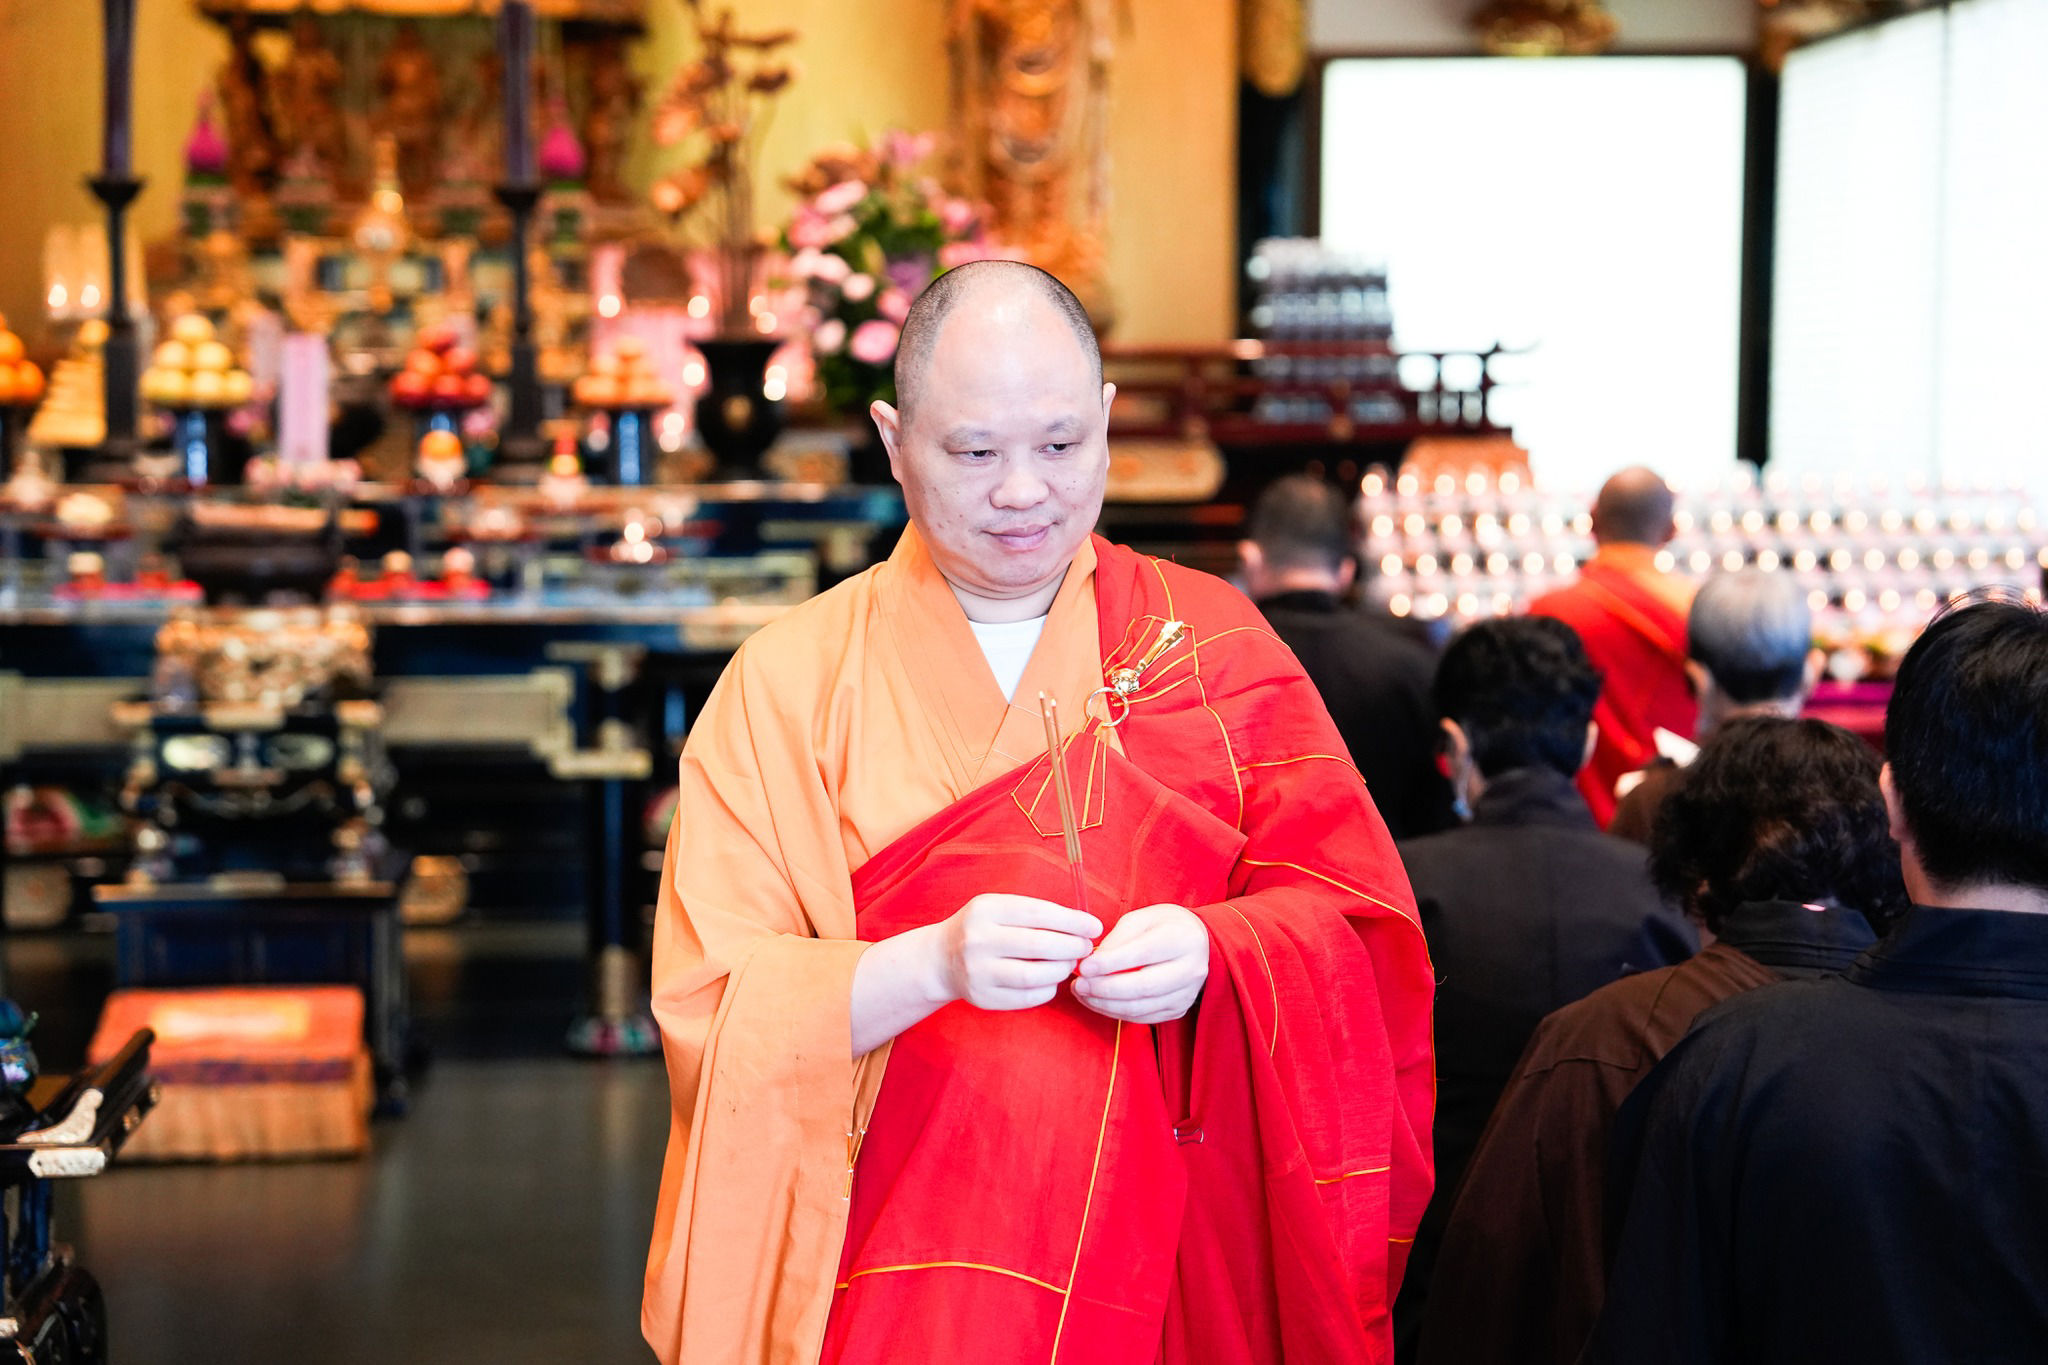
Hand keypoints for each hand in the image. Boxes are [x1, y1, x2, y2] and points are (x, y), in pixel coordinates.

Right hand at [934, 893, 1102, 1011]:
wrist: (940, 959)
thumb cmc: (983, 929)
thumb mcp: (999, 908)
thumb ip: (1035, 914)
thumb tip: (1083, 926)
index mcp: (985, 910)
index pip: (1039, 913)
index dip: (1073, 921)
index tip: (1095, 927)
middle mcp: (978, 940)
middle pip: (1040, 945)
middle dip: (1073, 946)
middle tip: (1086, 948)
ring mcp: (978, 971)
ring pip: (1035, 975)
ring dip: (1062, 969)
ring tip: (1069, 963)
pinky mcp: (982, 998)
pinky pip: (1027, 997)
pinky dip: (1048, 988)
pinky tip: (1051, 980)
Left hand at [1071, 904, 1208, 1023]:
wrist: (1196, 942)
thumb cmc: (1163, 926)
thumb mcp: (1141, 919)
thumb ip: (1118, 939)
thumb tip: (1093, 962)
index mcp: (1183, 939)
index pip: (1143, 954)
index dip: (1110, 963)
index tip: (1084, 966)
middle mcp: (1190, 969)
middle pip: (1143, 986)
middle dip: (1105, 988)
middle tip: (1079, 984)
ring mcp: (1186, 994)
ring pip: (1141, 1007)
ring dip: (1105, 1004)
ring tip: (1082, 993)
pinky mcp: (1178, 1010)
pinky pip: (1143, 1018)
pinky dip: (1115, 1012)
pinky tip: (1098, 1002)